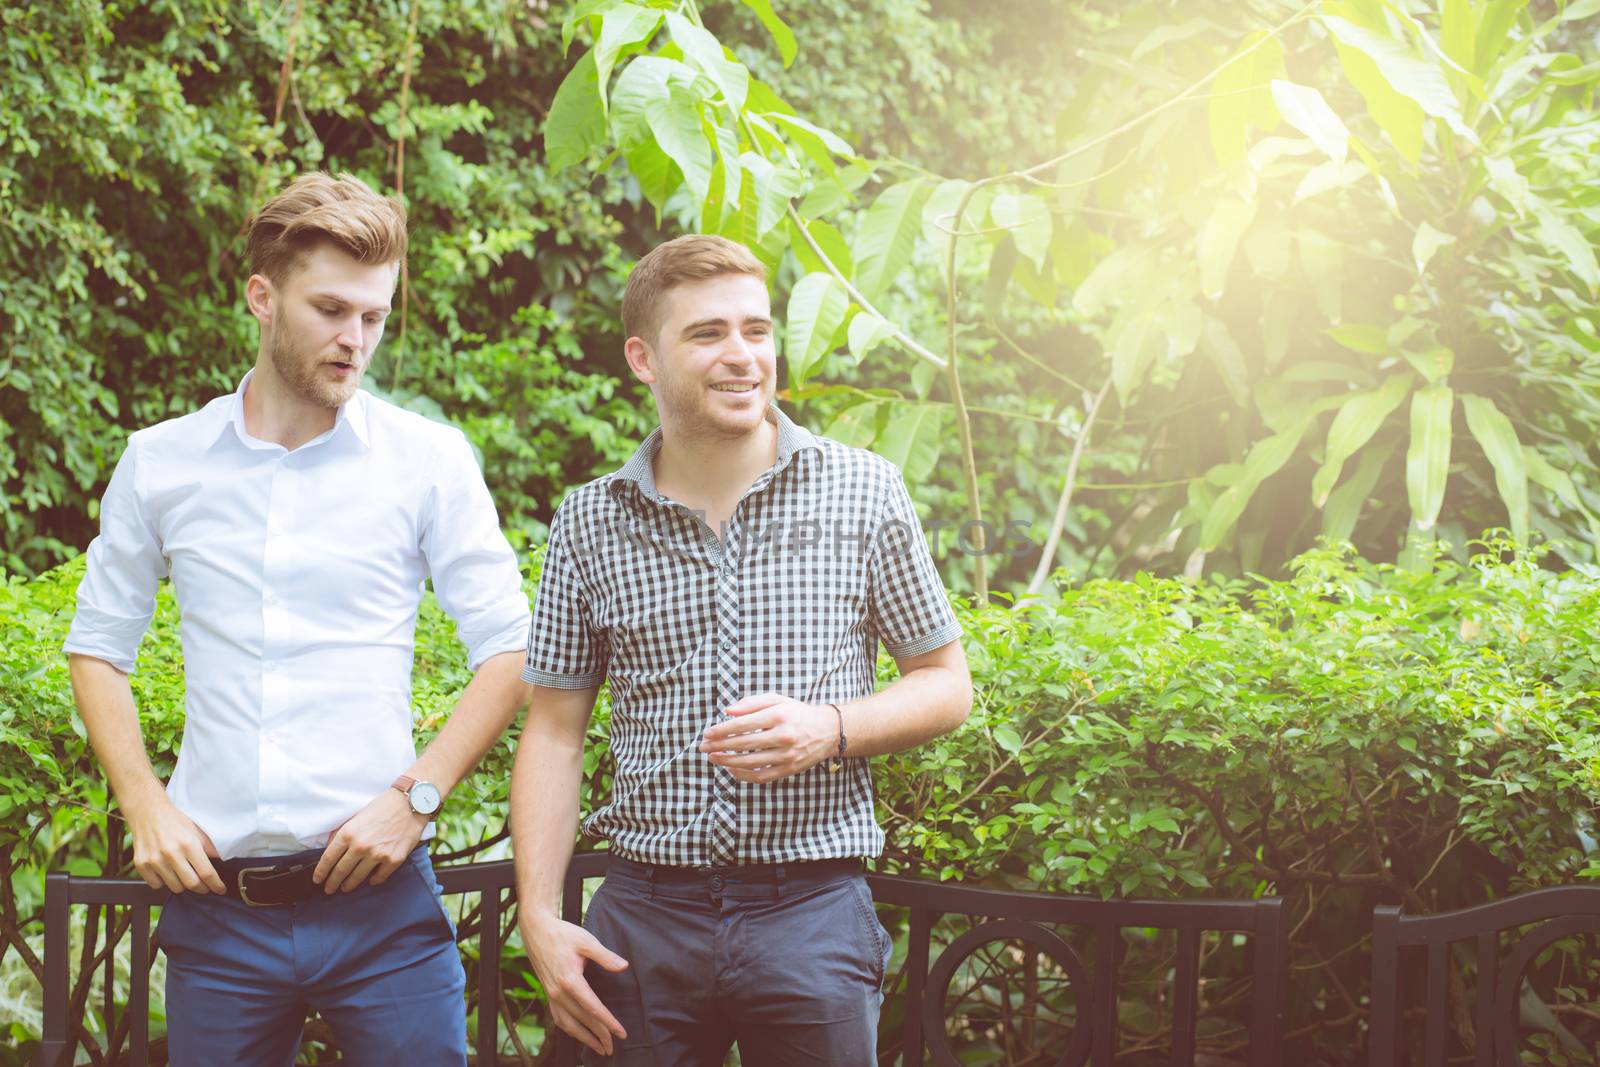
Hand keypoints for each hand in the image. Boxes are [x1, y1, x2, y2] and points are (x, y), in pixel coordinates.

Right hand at [126, 796, 224, 894]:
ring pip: (175, 887)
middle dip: (202, 888)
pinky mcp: (141, 864)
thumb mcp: (197, 830)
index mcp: (188, 844)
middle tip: (205, 886)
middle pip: (192, 884)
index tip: (220, 889)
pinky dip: (164, 882)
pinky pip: (156, 885)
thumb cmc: (174, 821)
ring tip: (184, 874)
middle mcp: (171, 853)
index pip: (206, 872)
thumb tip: (223, 861)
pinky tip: (166, 871)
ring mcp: (154, 860)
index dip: (216, 884)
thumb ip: (210, 847)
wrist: (147, 812)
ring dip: (183, 885)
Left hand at [313, 787, 426, 893]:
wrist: (411, 803)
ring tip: (345, 888)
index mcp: (348, 833)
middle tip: (328, 889)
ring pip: (358, 878)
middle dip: (332, 883)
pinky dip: (373, 881)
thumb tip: (330, 849)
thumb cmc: (383, 806)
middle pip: (340, 871)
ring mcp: (378, 855)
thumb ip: (343, 832)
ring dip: (349, 885)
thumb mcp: (356, 815)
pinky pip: (379, 877)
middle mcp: (360, 846)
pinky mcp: (394, 860)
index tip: (317, 879)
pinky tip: (370, 880)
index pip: (328, 859)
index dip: (321, 872)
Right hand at [519, 911, 628, 1055]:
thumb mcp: (586, 941)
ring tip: (599, 1048)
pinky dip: (571, 1030)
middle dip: (599, 1036)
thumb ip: (605, 956)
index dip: (608, 1023)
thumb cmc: (563, 935)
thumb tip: (623, 966)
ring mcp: (551, 996)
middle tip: (613, 1047)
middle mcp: (559, 993)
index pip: (593, 1008)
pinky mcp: (548, 995)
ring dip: (584, 1039)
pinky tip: (579, 1034)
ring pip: (568, 1025)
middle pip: (582, 1021)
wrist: (537, 932)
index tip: (621, 1033)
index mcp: (570, 980)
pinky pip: (559, 1019)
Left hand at [698, 692, 835, 782]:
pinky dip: (743, 775)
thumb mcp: (777, 700)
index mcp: (779, 716)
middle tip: (703, 747)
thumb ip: (751, 703)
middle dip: (720, 746)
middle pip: (744, 744)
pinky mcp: (789, 770)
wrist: (827, 731)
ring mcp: (787, 755)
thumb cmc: (797, 713)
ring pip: (750, 762)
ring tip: (713, 758)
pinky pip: (761, 776)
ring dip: (727, 761)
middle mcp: (784, 736)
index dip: (722, 730)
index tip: (707, 733)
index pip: (743, 724)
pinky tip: (731, 769)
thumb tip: (727, 711)